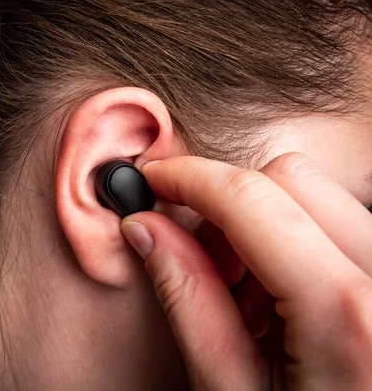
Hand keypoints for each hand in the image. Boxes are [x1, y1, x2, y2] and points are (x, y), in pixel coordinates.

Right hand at [120, 153, 371, 389]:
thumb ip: (189, 300)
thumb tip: (147, 232)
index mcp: (346, 314)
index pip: (251, 198)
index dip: (190, 179)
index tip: (156, 181)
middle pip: (291, 179)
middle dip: (230, 204)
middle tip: (204, 261)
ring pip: (321, 195)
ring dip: (266, 224)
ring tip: (247, 294)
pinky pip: (345, 225)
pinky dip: (299, 241)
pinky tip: (282, 299)